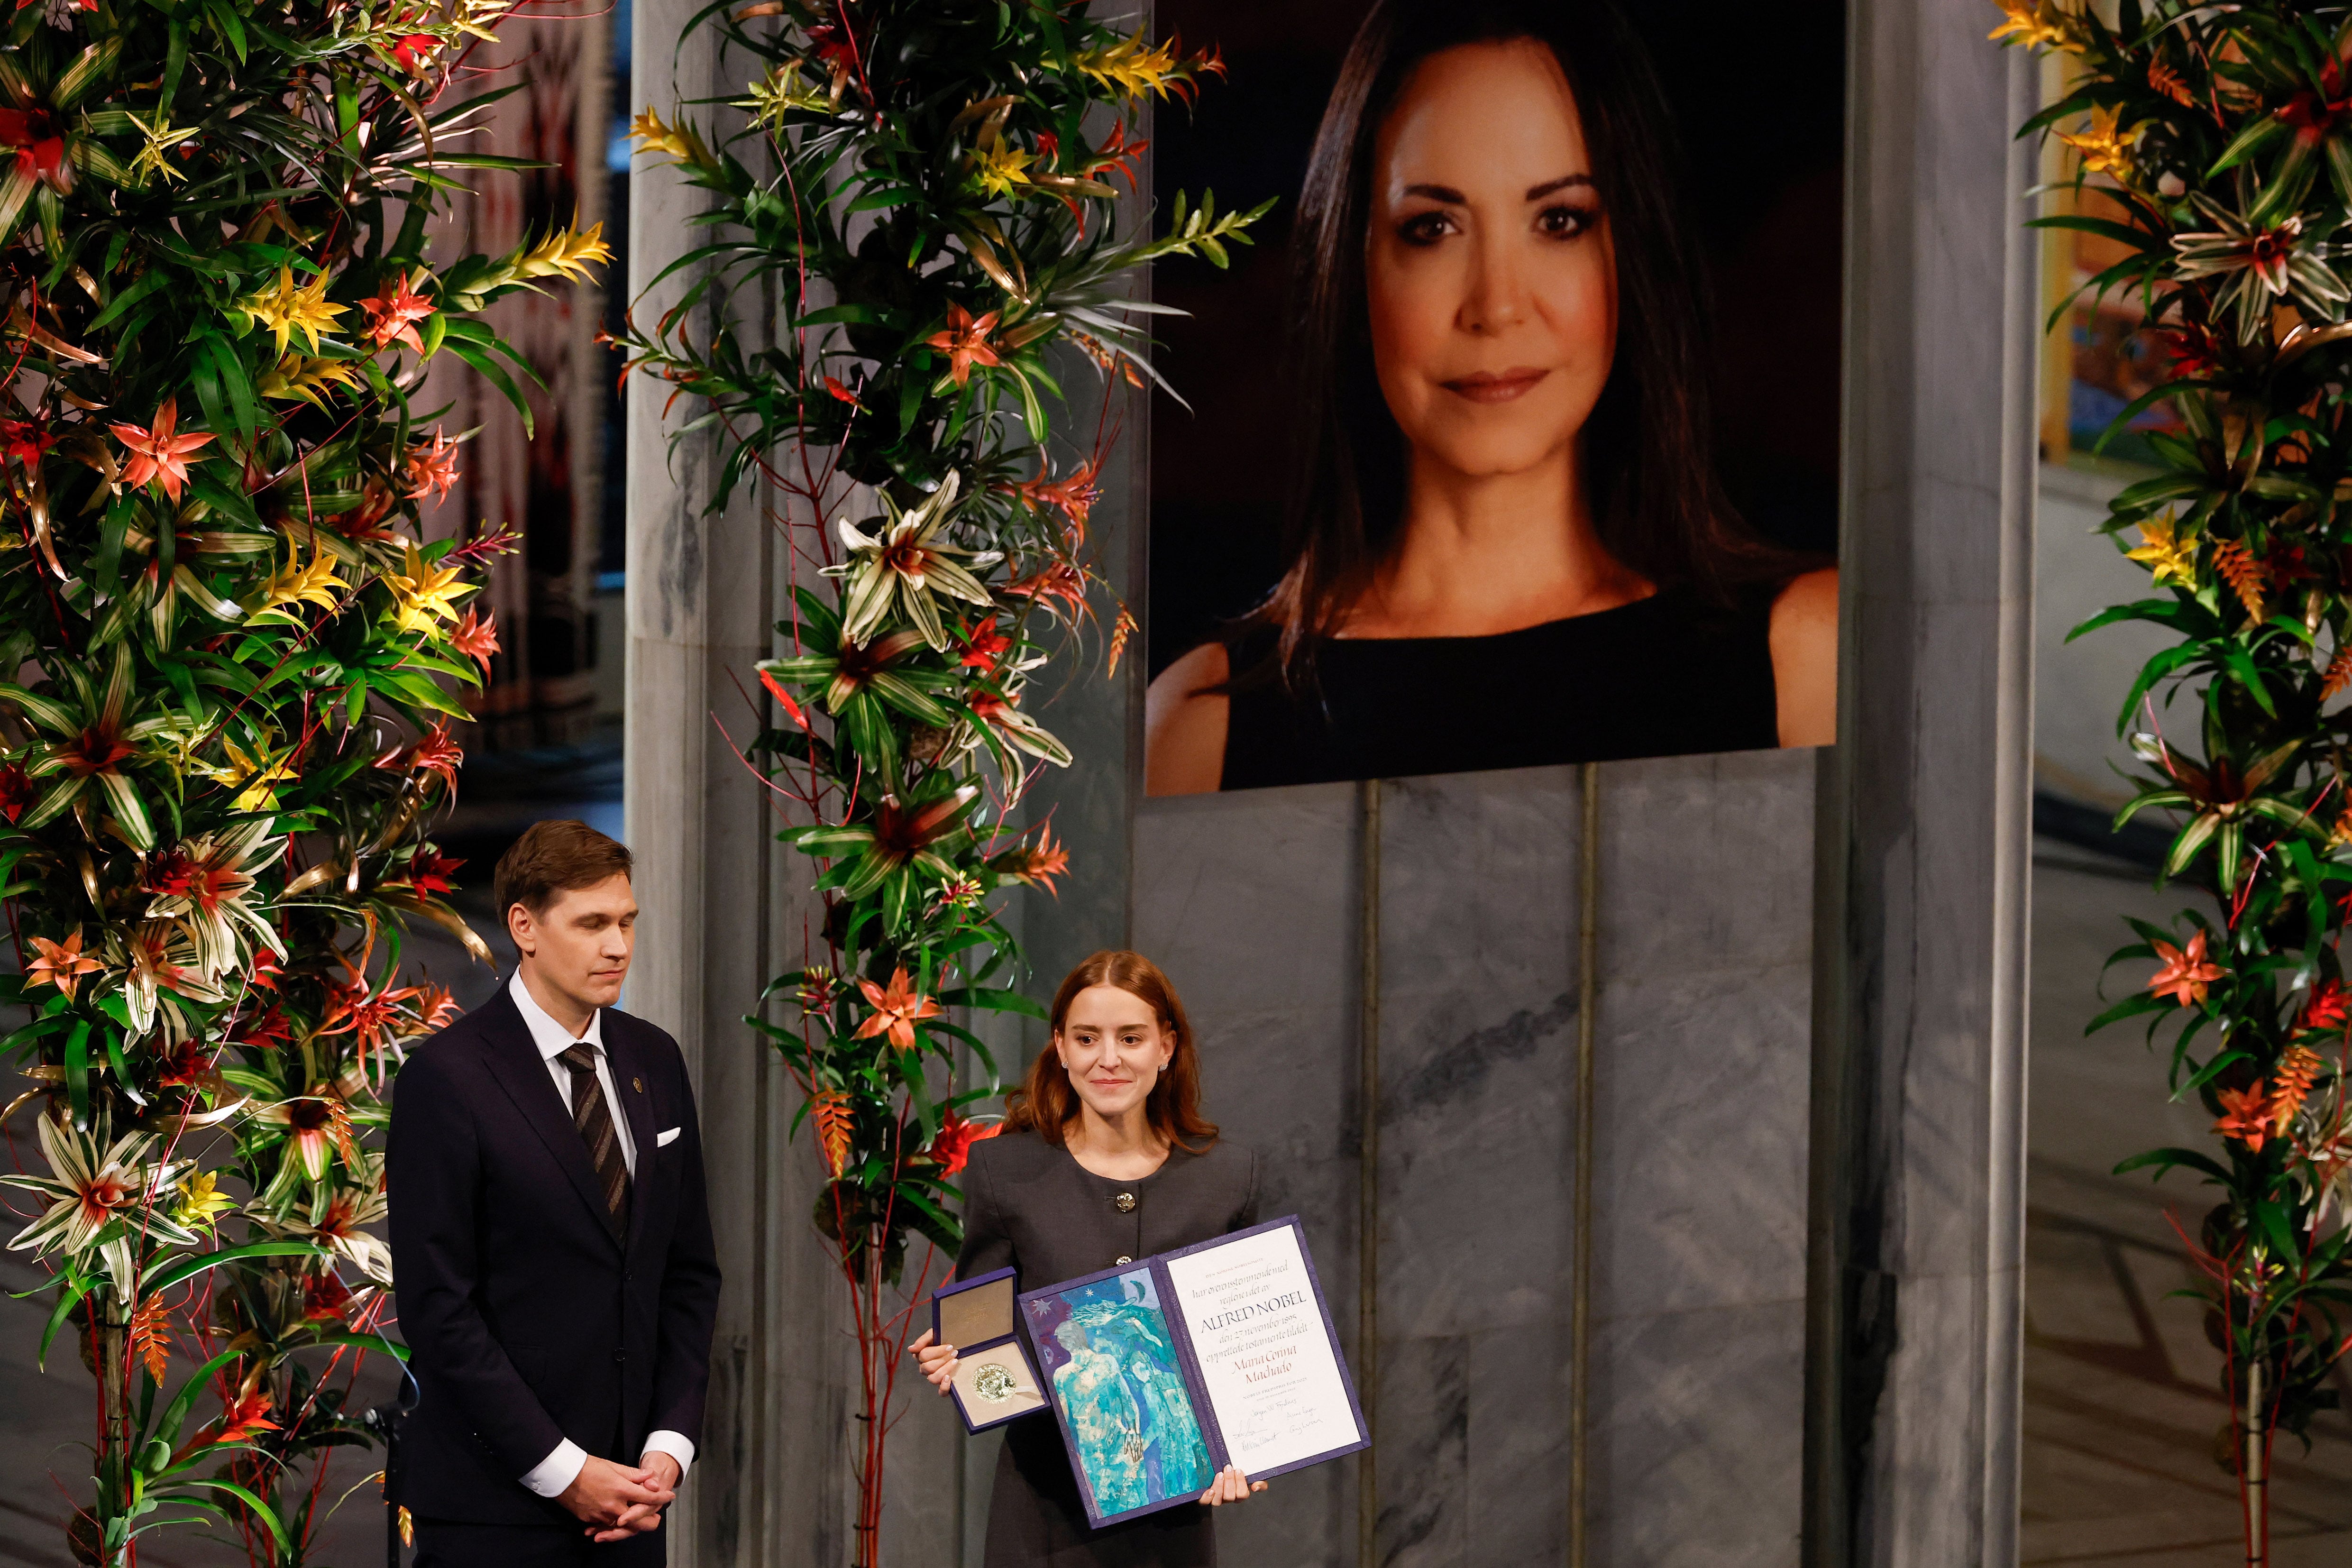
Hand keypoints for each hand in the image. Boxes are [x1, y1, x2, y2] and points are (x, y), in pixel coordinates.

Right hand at [557, 1455, 671, 1532]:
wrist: (563, 1475)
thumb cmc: (588, 1466)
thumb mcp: (613, 1466)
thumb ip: (634, 1475)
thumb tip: (651, 1477)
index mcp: (621, 1489)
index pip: (648, 1497)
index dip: (662, 1497)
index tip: (670, 1496)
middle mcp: (613, 1505)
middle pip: (639, 1521)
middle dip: (651, 1521)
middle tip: (657, 1516)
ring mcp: (601, 1515)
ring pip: (623, 1527)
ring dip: (632, 1525)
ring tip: (638, 1519)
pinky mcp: (590, 1520)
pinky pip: (606, 1527)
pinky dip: (613, 1526)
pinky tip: (617, 1523)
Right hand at [910, 1329, 958, 1395]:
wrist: (960, 1342)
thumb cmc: (947, 1338)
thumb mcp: (935, 1333)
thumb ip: (923, 1340)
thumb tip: (911, 1349)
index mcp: (922, 1355)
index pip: (923, 1356)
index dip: (937, 1351)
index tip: (950, 1346)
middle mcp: (926, 1368)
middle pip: (927, 1367)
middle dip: (942, 1359)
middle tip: (954, 1352)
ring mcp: (934, 1377)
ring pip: (933, 1378)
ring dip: (944, 1369)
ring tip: (954, 1361)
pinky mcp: (944, 1386)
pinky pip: (941, 1392)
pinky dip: (944, 1386)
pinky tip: (948, 1378)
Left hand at [1199, 1464, 1265, 1506]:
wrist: (1208, 1468)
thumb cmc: (1228, 1468)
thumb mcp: (1244, 1467)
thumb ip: (1255, 1475)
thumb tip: (1256, 1486)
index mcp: (1238, 1491)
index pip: (1243, 1494)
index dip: (1242, 1484)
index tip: (1239, 1470)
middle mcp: (1228, 1497)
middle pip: (1232, 1496)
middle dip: (1230, 1481)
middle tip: (1229, 1468)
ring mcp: (1217, 1498)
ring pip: (1219, 1501)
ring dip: (1220, 1487)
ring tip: (1220, 1474)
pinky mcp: (1205, 1498)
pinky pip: (1206, 1502)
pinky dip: (1208, 1496)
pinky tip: (1210, 1489)